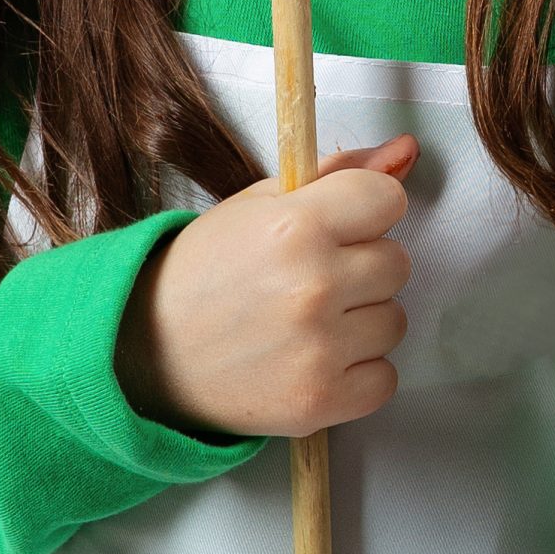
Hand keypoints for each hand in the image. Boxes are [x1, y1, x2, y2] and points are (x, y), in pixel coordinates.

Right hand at [115, 134, 418, 439]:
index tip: (338, 226)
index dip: (365, 211)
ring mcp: (319, 349)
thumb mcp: (260, 205)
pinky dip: (357, 374)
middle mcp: (313, 285)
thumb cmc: (205, 273)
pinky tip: (314, 359)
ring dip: (361, 321)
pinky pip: (385, 379)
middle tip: (309, 279)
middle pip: (397, 262)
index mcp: (296, 226)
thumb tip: (407, 152)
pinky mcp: (321, 401)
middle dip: (361, 267)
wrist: (146, 352)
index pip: (388, 199)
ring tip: (307, 321)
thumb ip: (339, 174)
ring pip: (395, 321)